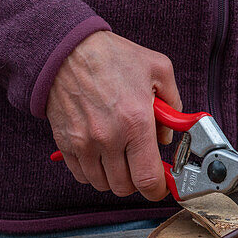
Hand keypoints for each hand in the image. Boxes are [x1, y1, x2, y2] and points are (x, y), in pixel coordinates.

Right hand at [46, 31, 182, 200]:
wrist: (64, 48)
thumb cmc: (111, 56)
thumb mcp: (158, 69)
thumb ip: (173, 104)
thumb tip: (168, 134)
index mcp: (135, 122)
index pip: (148, 179)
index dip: (158, 189)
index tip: (162, 184)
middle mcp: (108, 138)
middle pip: (125, 187)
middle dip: (138, 181)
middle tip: (141, 164)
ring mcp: (83, 143)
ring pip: (103, 184)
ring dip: (115, 177)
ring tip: (121, 157)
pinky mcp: (65, 143)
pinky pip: (81, 174)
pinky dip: (93, 171)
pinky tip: (102, 154)